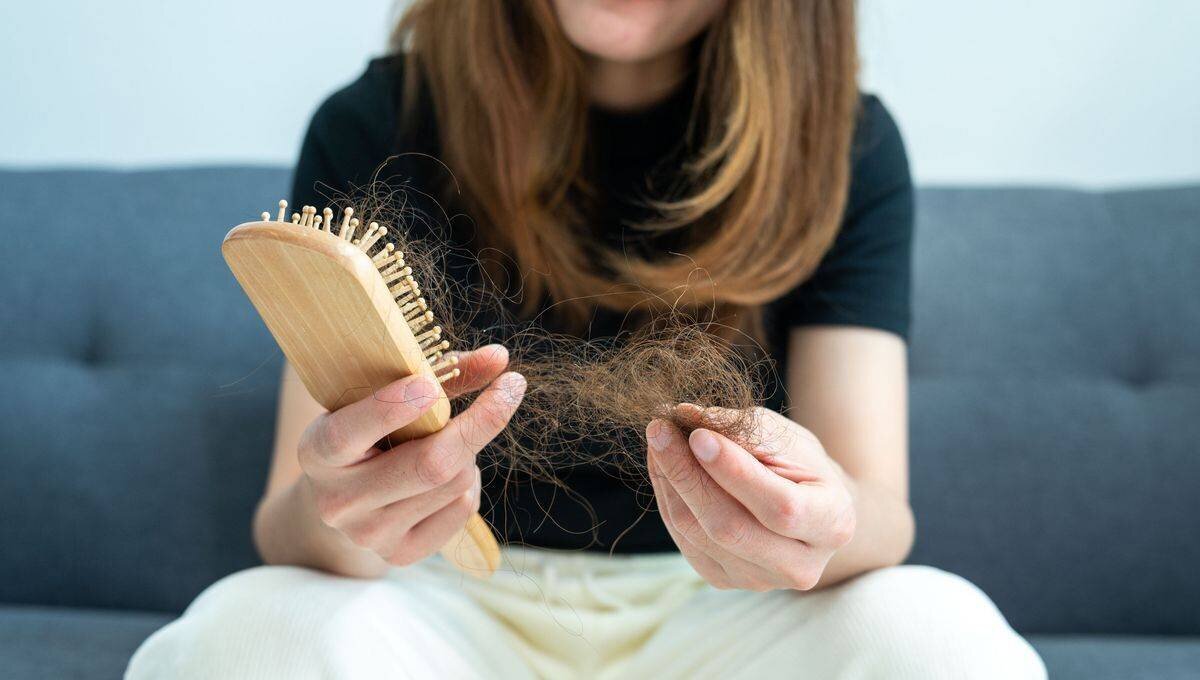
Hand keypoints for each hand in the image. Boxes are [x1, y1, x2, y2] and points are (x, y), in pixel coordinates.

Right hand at [297, 345, 523, 566]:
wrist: (342, 497)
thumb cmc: (367, 430)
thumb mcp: (382, 395)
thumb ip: (438, 373)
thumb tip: (500, 358)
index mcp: (318, 452)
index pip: (347, 434)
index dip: (389, 409)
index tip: (430, 384)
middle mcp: (338, 501)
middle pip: (427, 465)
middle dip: (477, 423)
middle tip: (511, 386)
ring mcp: (369, 535)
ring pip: (454, 482)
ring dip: (469, 452)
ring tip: (449, 441)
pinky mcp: (402, 554)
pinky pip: (463, 509)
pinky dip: (469, 481)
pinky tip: (448, 474)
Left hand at [646, 405, 856, 590]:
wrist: (808, 509)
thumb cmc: (802, 466)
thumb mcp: (788, 439)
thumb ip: (744, 431)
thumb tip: (688, 417)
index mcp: (832, 524)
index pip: (779, 507)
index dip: (734, 472)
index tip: (697, 435)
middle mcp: (800, 566)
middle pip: (730, 527)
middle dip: (687, 474)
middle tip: (660, 430)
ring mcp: (759, 580)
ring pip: (698, 534)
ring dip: (669, 482)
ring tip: (660, 440)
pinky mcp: (724, 580)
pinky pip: (683, 540)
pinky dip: (668, 499)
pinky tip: (664, 467)